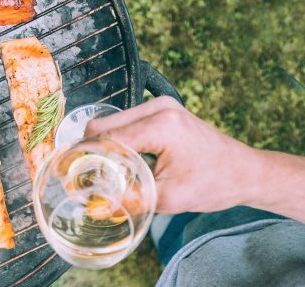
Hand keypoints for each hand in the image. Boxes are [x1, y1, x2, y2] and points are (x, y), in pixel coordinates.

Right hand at [84, 96, 258, 213]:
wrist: (244, 171)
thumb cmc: (215, 183)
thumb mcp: (171, 198)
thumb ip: (132, 199)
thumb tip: (98, 204)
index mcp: (161, 125)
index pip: (108, 138)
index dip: (83, 156)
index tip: (65, 171)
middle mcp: (158, 108)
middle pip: (103, 124)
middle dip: (88, 149)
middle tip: (78, 173)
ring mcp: (160, 105)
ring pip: (111, 122)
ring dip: (103, 145)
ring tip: (100, 170)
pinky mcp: (160, 109)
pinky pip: (125, 122)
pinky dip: (116, 140)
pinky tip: (118, 160)